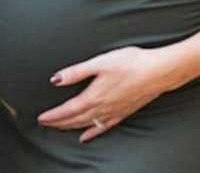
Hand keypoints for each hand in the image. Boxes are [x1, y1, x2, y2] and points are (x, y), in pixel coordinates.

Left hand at [37, 46, 176, 142]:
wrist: (159, 71)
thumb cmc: (131, 63)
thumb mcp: (100, 62)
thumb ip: (76, 72)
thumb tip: (55, 79)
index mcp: (94, 96)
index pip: (67, 110)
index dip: (53, 115)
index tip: (41, 118)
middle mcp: (102, 108)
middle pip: (75, 119)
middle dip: (58, 123)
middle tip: (45, 124)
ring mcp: (113, 112)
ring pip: (87, 124)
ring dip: (71, 127)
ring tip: (59, 128)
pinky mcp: (123, 112)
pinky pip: (103, 127)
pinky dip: (92, 133)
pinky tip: (85, 136)